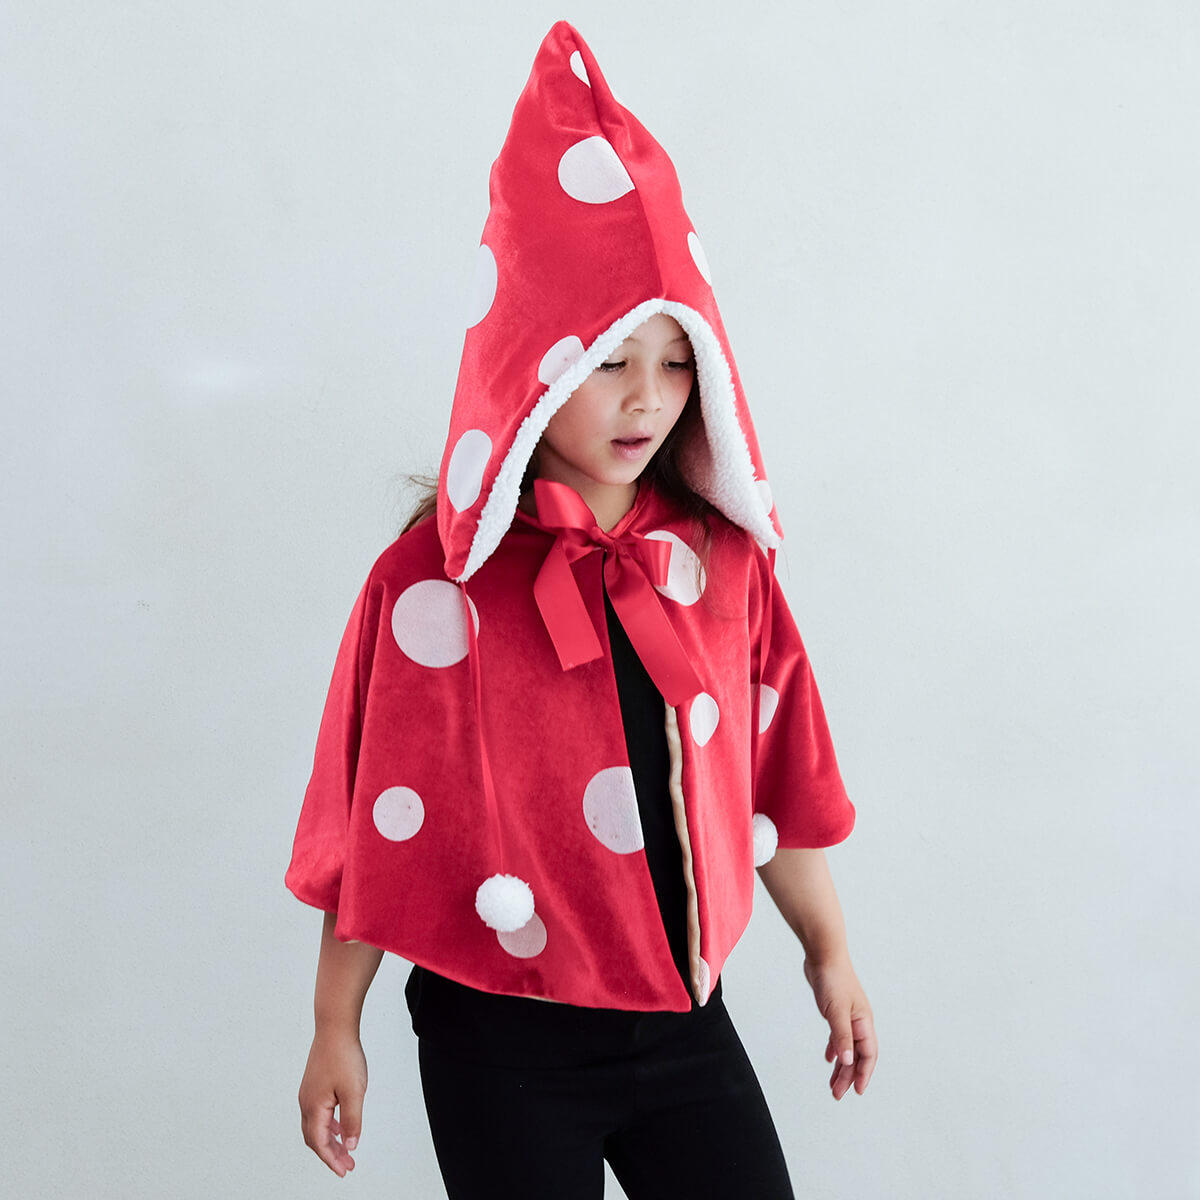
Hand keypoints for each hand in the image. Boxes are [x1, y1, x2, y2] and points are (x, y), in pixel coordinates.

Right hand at [298, 1028, 368, 1175]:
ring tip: (345, 1150)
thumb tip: (350, 1145)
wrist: (335, 1027)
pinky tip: (340, 1126)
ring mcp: (308, 1093)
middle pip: (315, 1138)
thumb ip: (352, 1121)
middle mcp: (306, 1102)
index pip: (320, 1143)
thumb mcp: (354, 1092)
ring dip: (329, 1141)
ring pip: (316, 1126)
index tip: (344, 1171)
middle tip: (347, 1165)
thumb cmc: (343, 1055)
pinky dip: (328, 1126)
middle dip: (330, 1154)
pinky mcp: (313, 1084)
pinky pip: (318, 1113)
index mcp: (314, 1107)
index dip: (332, 1160)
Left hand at [803, 957, 876, 1100]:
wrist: (823, 954)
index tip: (857, 1091)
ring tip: (833, 1083)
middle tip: (837, 1094)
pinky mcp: (836, 1010)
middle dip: (848, 1076)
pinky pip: (839, 1036)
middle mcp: (859, 1021)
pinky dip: (835, 1048)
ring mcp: (848, 1016)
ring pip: (847, 1048)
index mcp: (864, 1022)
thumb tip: (846, 1062)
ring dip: (841, 1066)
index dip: (864, 1074)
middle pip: (857, 1055)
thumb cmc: (833, 978)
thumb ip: (842, 1036)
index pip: (868, 1055)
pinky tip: (829, 1058)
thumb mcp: (836, 1011)